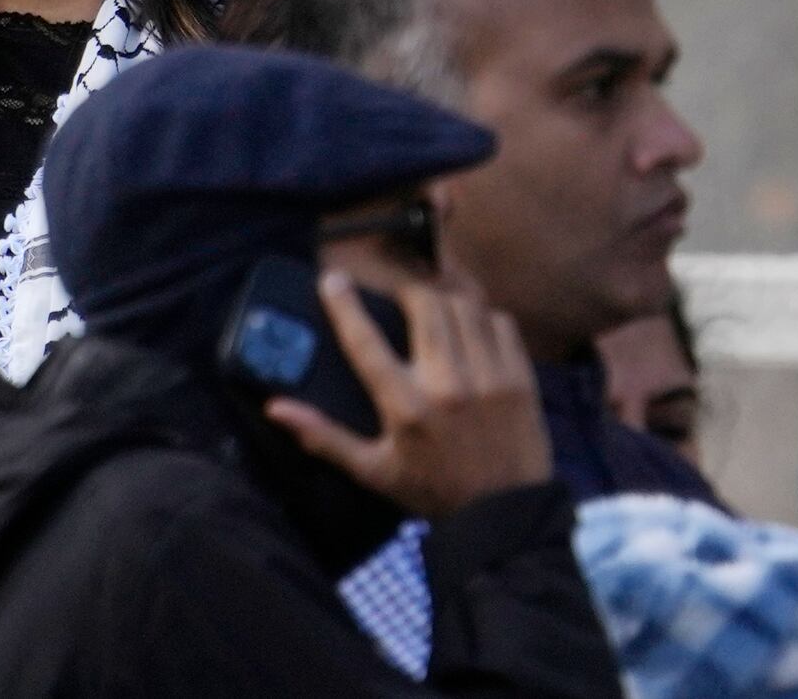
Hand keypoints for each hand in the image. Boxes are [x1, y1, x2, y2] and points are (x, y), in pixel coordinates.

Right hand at [264, 273, 550, 520]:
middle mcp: (448, 385)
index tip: (332, 280)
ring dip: (442, 298)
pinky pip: (500, 323)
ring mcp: (490, 379)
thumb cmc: (433, 491)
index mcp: (406, 409)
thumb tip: (276, 408)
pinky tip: (470, 327)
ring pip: (463, 307)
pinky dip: (482, 315)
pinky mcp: (521, 380)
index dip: (344, 304)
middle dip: (404, 290)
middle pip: (424, 306)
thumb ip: (324, 437)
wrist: (506, 518)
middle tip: (394, 295)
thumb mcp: (373, 471)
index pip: (366, 341)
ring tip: (431, 305)